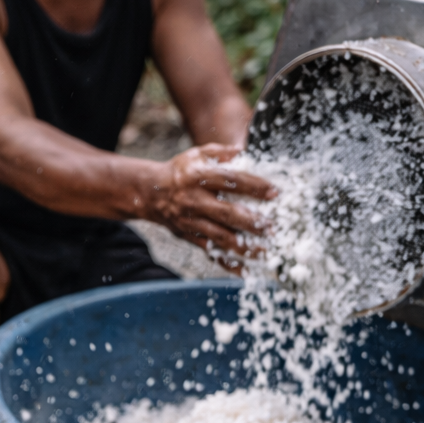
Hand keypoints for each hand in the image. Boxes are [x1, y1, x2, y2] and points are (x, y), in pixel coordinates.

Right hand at [135, 144, 276, 264]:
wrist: (150, 193)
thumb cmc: (179, 172)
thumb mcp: (197, 154)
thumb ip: (221, 152)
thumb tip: (246, 151)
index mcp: (199, 177)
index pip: (231, 181)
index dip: (253, 186)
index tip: (274, 192)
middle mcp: (195, 201)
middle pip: (227, 213)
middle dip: (251, 222)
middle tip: (271, 227)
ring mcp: (191, 221)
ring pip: (220, 237)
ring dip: (244, 246)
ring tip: (264, 251)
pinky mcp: (189, 236)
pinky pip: (210, 251)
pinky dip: (227, 263)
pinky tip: (244, 270)